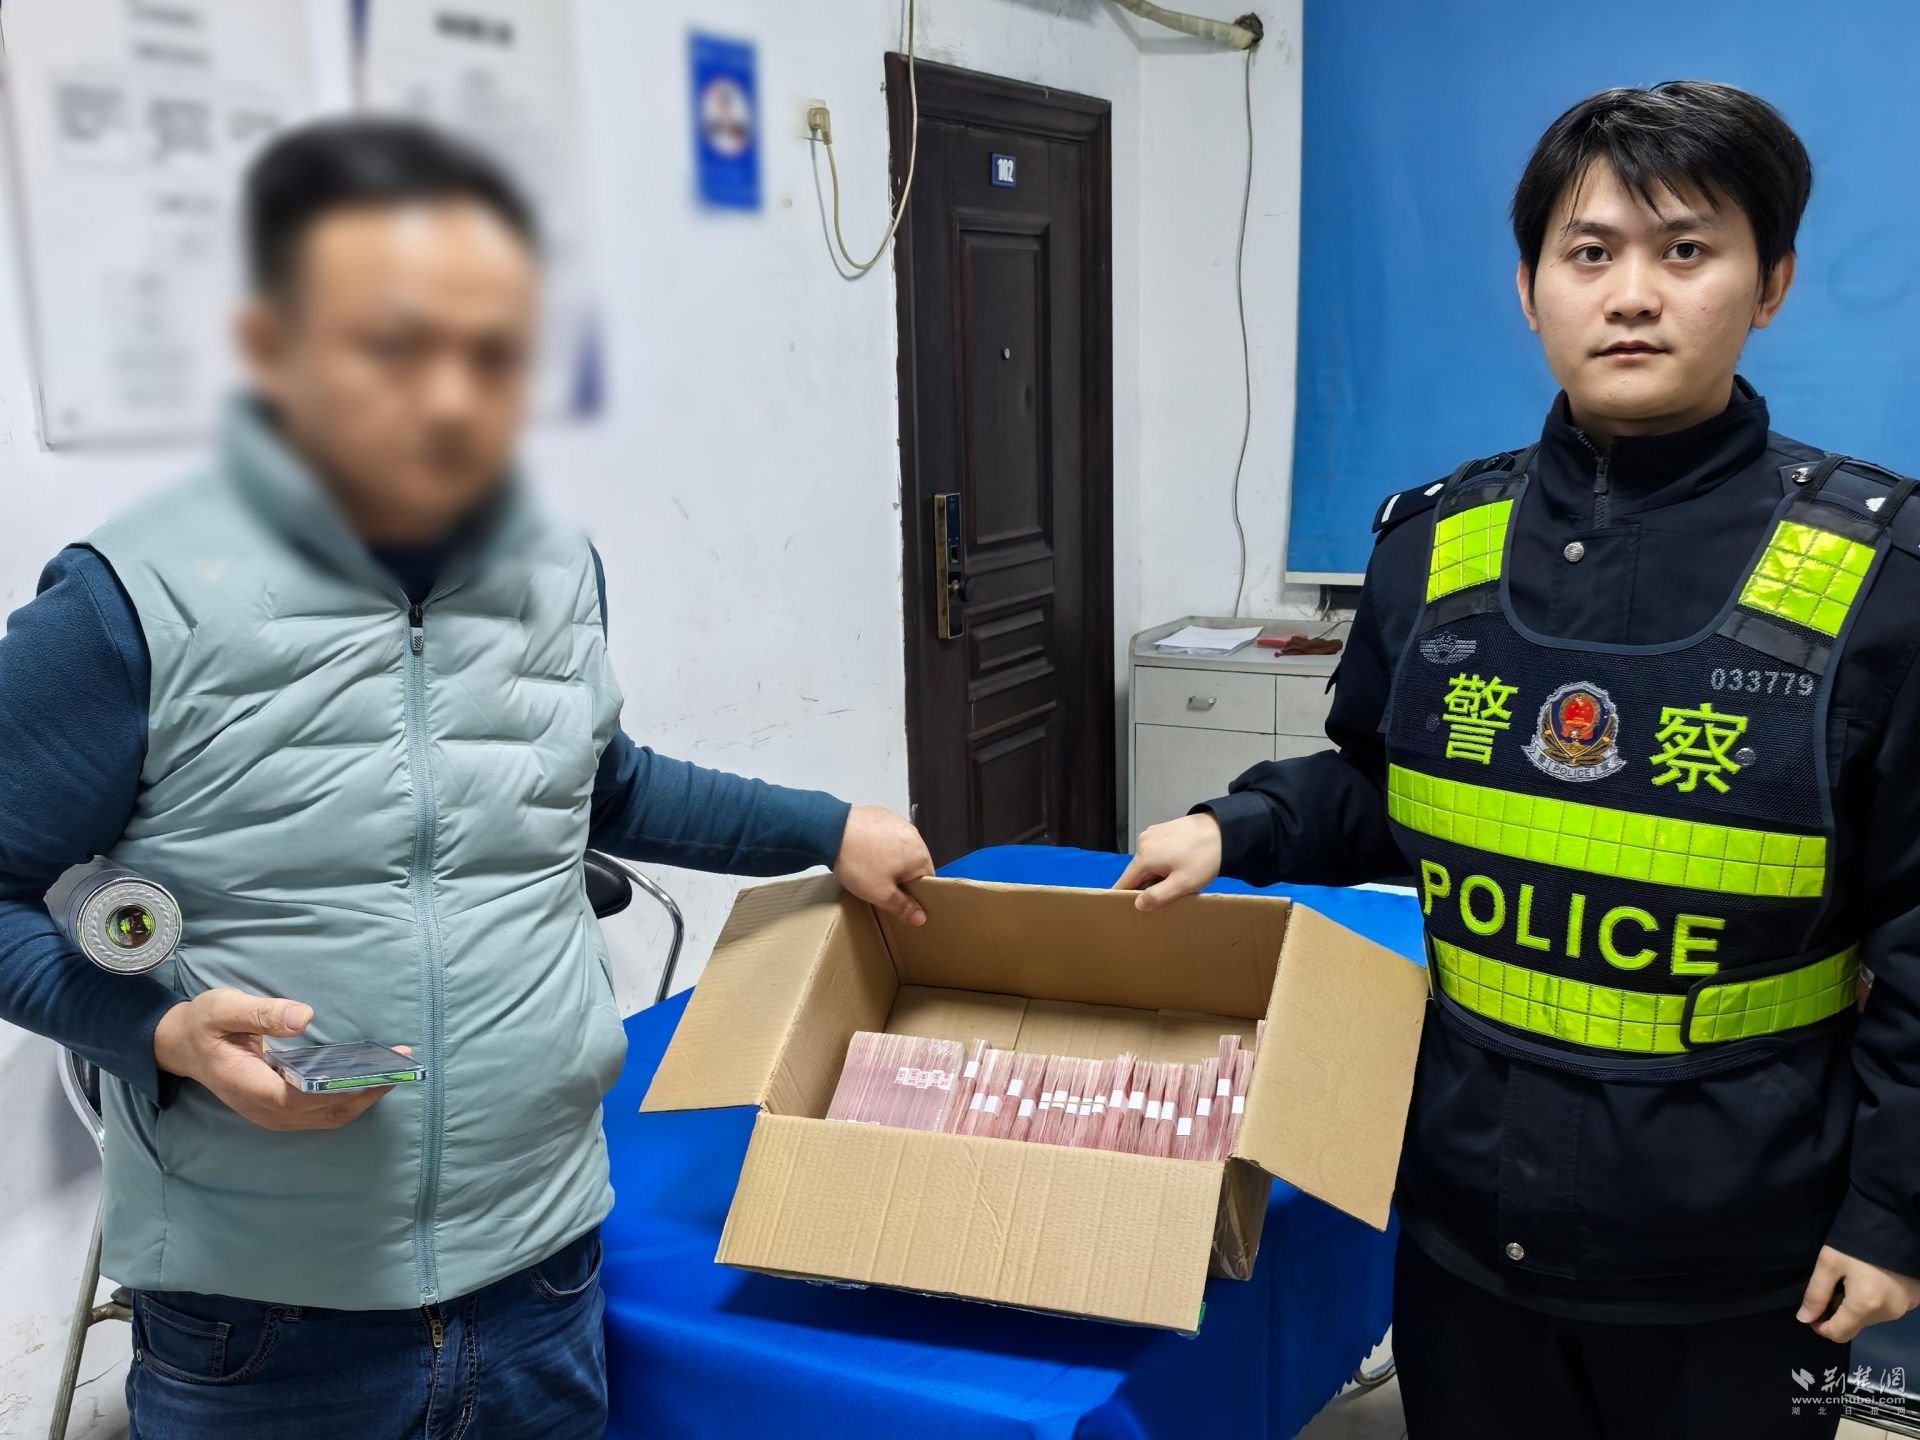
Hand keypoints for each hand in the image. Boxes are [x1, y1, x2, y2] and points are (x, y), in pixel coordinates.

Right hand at [153, 988, 410, 1132]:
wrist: (181, 1045)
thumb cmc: (203, 1024)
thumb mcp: (223, 1008)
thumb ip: (261, 1013)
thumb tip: (303, 1017)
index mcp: (251, 1087)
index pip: (306, 1098)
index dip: (345, 1087)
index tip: (378, 1069)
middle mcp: (265, 1110)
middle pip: (325, 1112)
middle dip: (366, 1090)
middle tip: (400, 1063)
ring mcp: (273, 1115)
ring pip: (327, 1117)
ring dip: (362, 1097)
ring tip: (393, 1069)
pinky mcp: (280, 1110)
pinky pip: (321, 1113)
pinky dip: (348, 1100)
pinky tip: (368, 1078)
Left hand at [833, 805, 932, 925]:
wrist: (832, 831)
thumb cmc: (860, 865)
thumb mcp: (881, 894)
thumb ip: (903, 907)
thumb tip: (921, 918)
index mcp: (920, 855)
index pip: (927, 880)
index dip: (914, 893)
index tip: (897, 899)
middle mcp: (915, 835)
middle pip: (914, 862)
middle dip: (901, 875)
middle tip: (880, 885)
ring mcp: (898, 821)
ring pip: (900, 848)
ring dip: (890, 858)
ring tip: (870, 867)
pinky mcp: (882, 813)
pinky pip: (887, 834)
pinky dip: (879, 843)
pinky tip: (864, 849)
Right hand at [1113, 813, 1222, 911]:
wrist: (1223, 830)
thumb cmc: (1203, 859)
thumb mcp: (1183, 884)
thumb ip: (1157, 896)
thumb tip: (1137, 904)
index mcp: (1144, 858)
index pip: (1123, 883)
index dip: (1125, 898)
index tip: (1132, 910)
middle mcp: (1142, 843)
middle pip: (1135, 873)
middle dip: (1146, 887)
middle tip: (1167, 897)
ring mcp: (1151, 834)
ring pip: (1146, 862)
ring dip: (1155, 874)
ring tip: (1176, 879)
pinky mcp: (1161, 829)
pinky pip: (1154, 851)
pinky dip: (1160, 862)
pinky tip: (1178, 864)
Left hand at [1797, 1245, 1919, 1340]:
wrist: (1895, 1221)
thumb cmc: (1857, 1241)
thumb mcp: (1829, 1263)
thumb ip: (1816, 1294)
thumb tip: (1804, 1319)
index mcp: (1865, 1307)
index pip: (1839, 1335)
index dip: (1820, 1327)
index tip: (1812, 1311)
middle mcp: (1889, 1314)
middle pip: (1856, 1326)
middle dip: (1838, 1314)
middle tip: (1832, 1288)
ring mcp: (1905, 1307)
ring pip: (1872, 1318)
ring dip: (1857, 1307)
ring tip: (1851, 1280)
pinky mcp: (1914, 1298)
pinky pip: (1888, 1308)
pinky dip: (1875, 1301)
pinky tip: (1870, 1280)